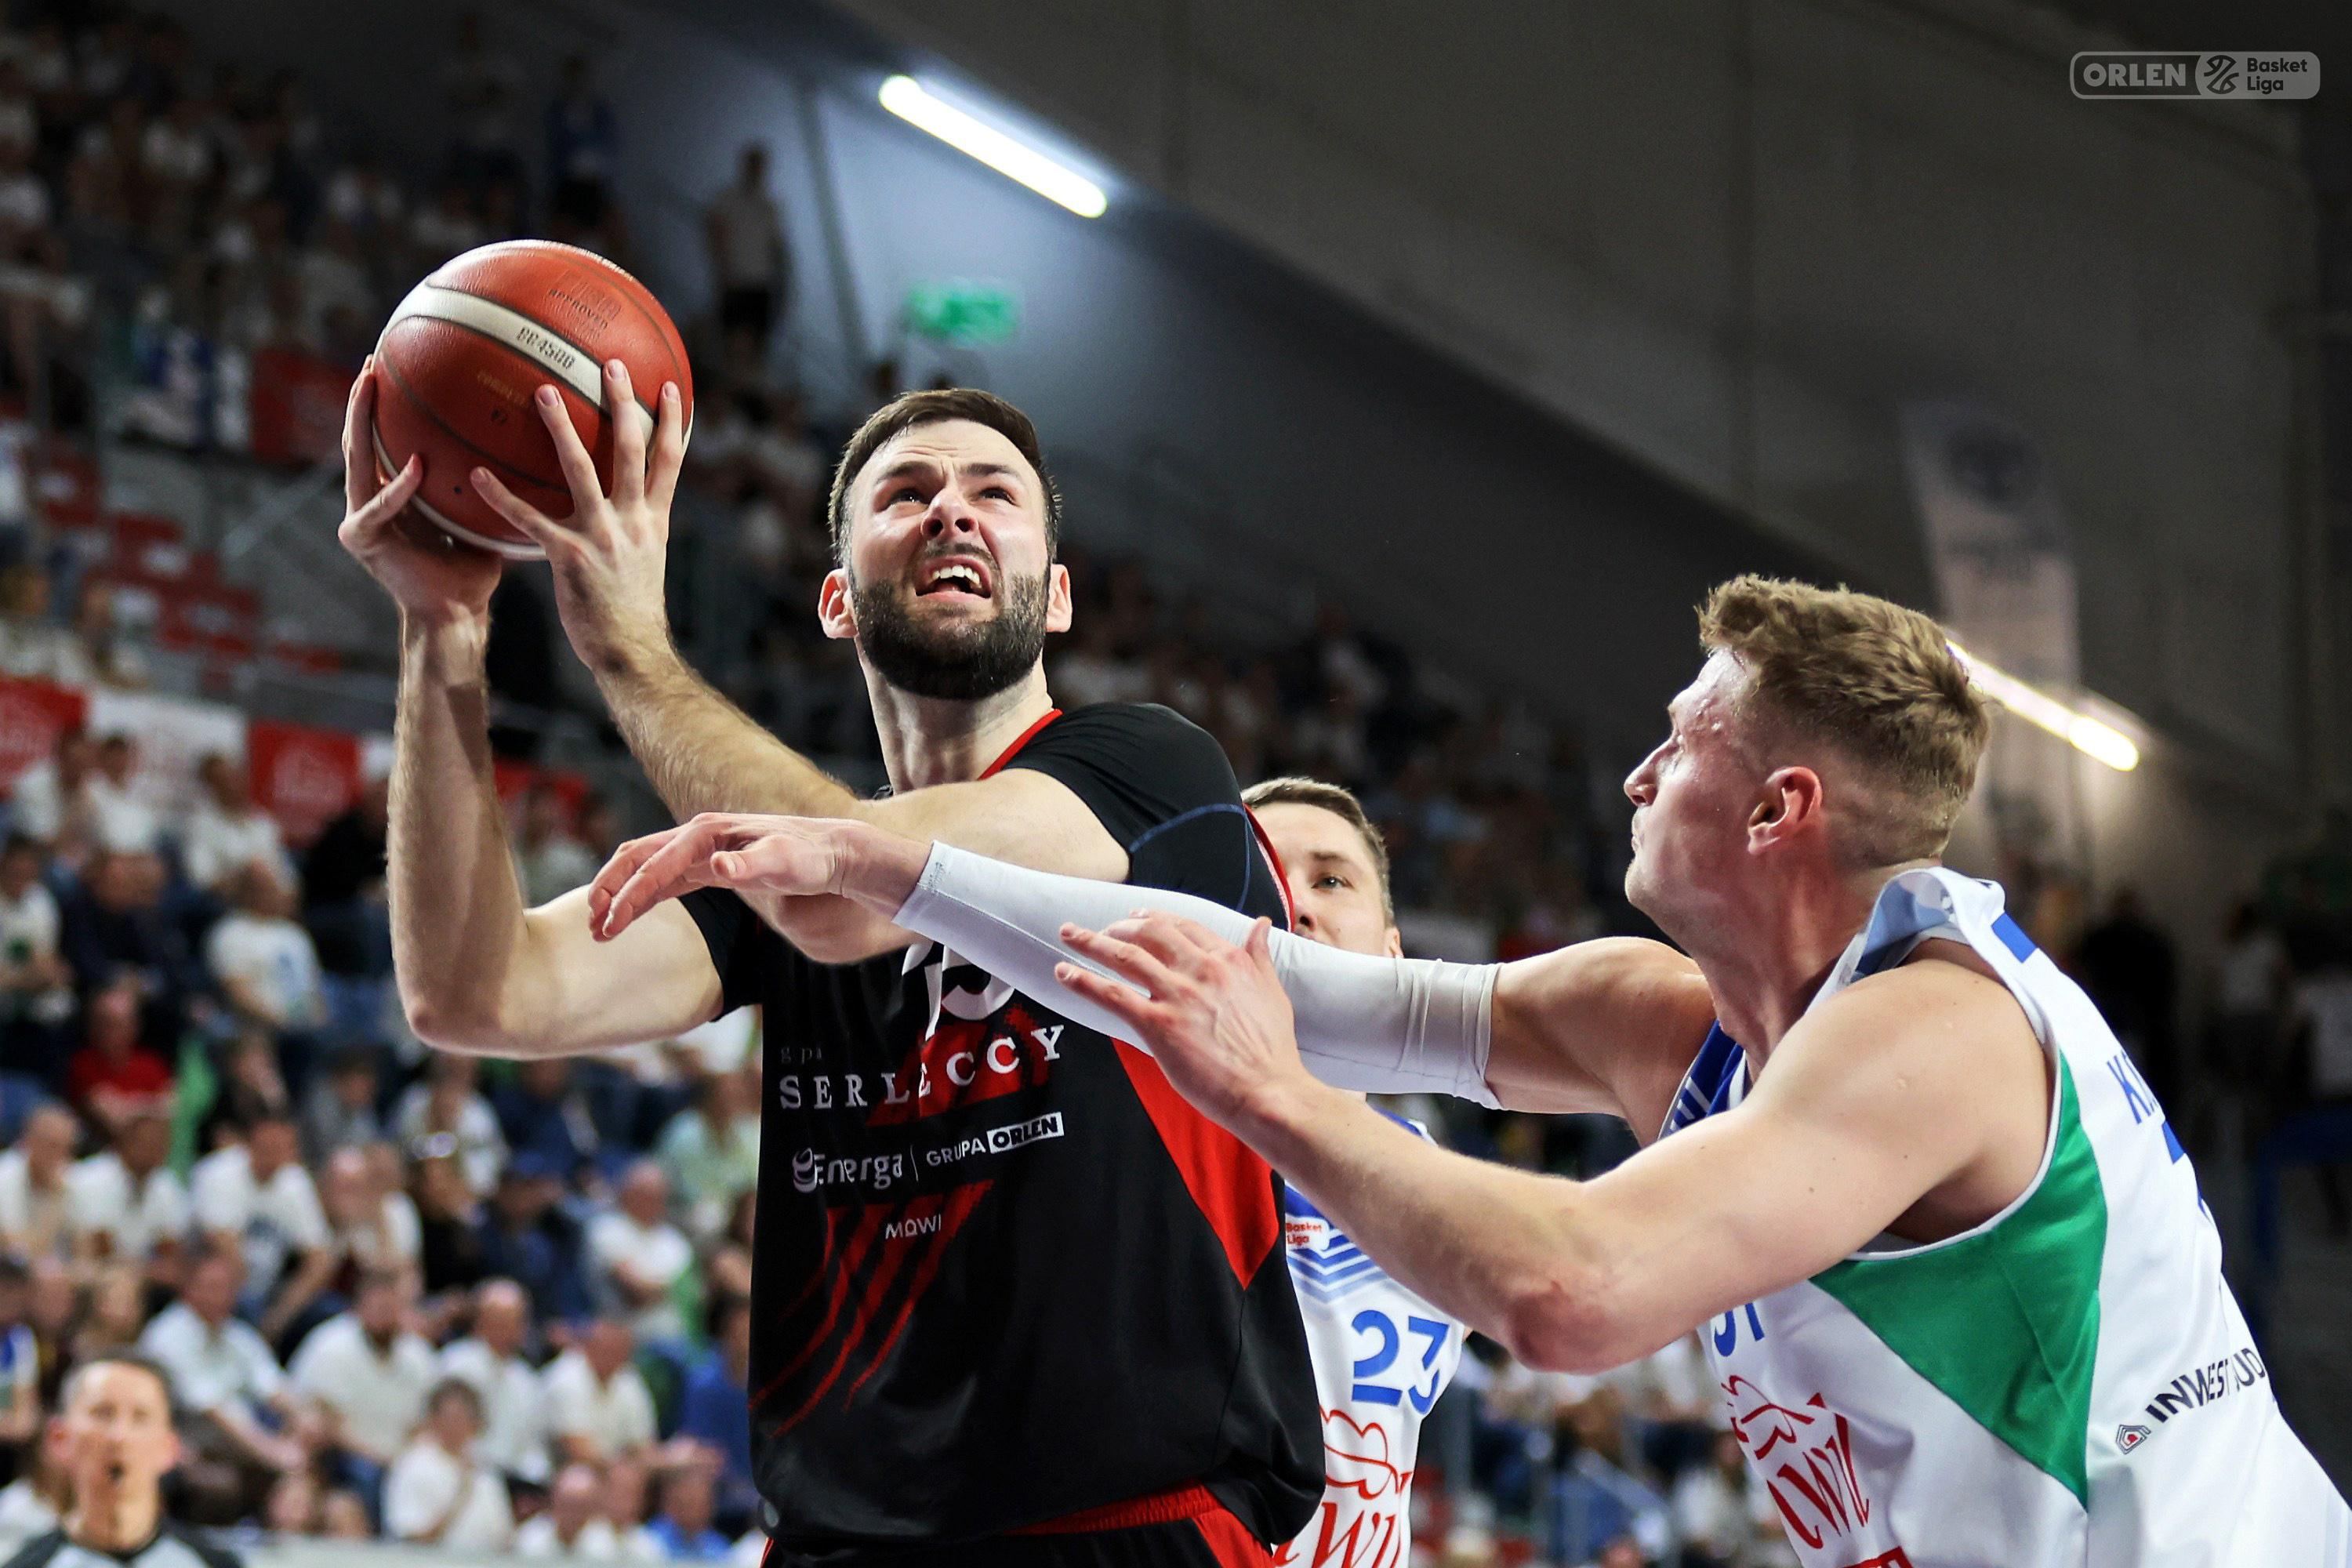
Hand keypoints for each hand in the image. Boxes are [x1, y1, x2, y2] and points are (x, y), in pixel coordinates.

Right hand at [338, 358, 502, 624]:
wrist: (457, 611)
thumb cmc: (473, 565)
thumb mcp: (476, 512)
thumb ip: (482, 479)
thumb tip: (518, 438)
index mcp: (392, 492)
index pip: (383, 439)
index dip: (382, 404)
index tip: (391, 363)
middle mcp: (369, 500)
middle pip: (360, 440)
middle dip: (361, 400)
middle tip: (372, 361)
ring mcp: (360, 518)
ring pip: (356, 461)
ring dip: (361, 423)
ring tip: (368, 386)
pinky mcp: (363, 539)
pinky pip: (382, 506)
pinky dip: (399, 487)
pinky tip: (415, 464)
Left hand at [469, 360, 685, 674]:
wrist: (631, 653)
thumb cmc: (632, 614)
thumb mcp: (647, 565)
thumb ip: (635, 532)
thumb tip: (622, 512)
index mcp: (654, 521)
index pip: (670, 461)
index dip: (671, 421)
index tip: (670, 385)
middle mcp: (634, 521)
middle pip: (631, 451)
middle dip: (623, 403)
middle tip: (609, 363)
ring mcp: (604, 537)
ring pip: (583, 471)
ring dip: (562, 428)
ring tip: (543, 391)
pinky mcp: (571, 558)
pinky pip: (531, 520)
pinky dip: (502, 497)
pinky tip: (476, 476)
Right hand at [588, 813, 914, 939]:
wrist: (830, 852)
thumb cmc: (810, 856)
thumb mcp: (785, 862)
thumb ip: (752, 864)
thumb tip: (719, 865)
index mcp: (708, 832)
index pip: (657, 864)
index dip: (631, 895)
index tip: (610, 924)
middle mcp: (698, 836)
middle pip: (638, 857)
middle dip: (611, 889)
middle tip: (594, 925)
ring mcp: (700, 850)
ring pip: (645, 867)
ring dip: (620, 894)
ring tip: (601, 928)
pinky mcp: (707, 865)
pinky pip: (663, 879)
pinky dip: (641, 896)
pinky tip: (627, 917)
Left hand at [1054, 914, 1321, 1131]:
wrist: (1268, 1089)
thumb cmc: (1272, 1049)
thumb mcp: (1272, 991)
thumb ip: (1259, 956)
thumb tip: (1261, 924)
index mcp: (1228, 960)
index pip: (1184, 927)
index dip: (1156, 919)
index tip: (1138, 918)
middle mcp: (1201, 969)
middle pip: (1150, 933)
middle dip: (1120, 925)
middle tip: (1102, 928)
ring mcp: (1177, 995)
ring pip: (1125, 956)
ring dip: (1091, 942)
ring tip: (1069, 935)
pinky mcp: (1158, 1024)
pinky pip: (1112, 994)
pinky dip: (1084, 980)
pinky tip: (1064, 973)